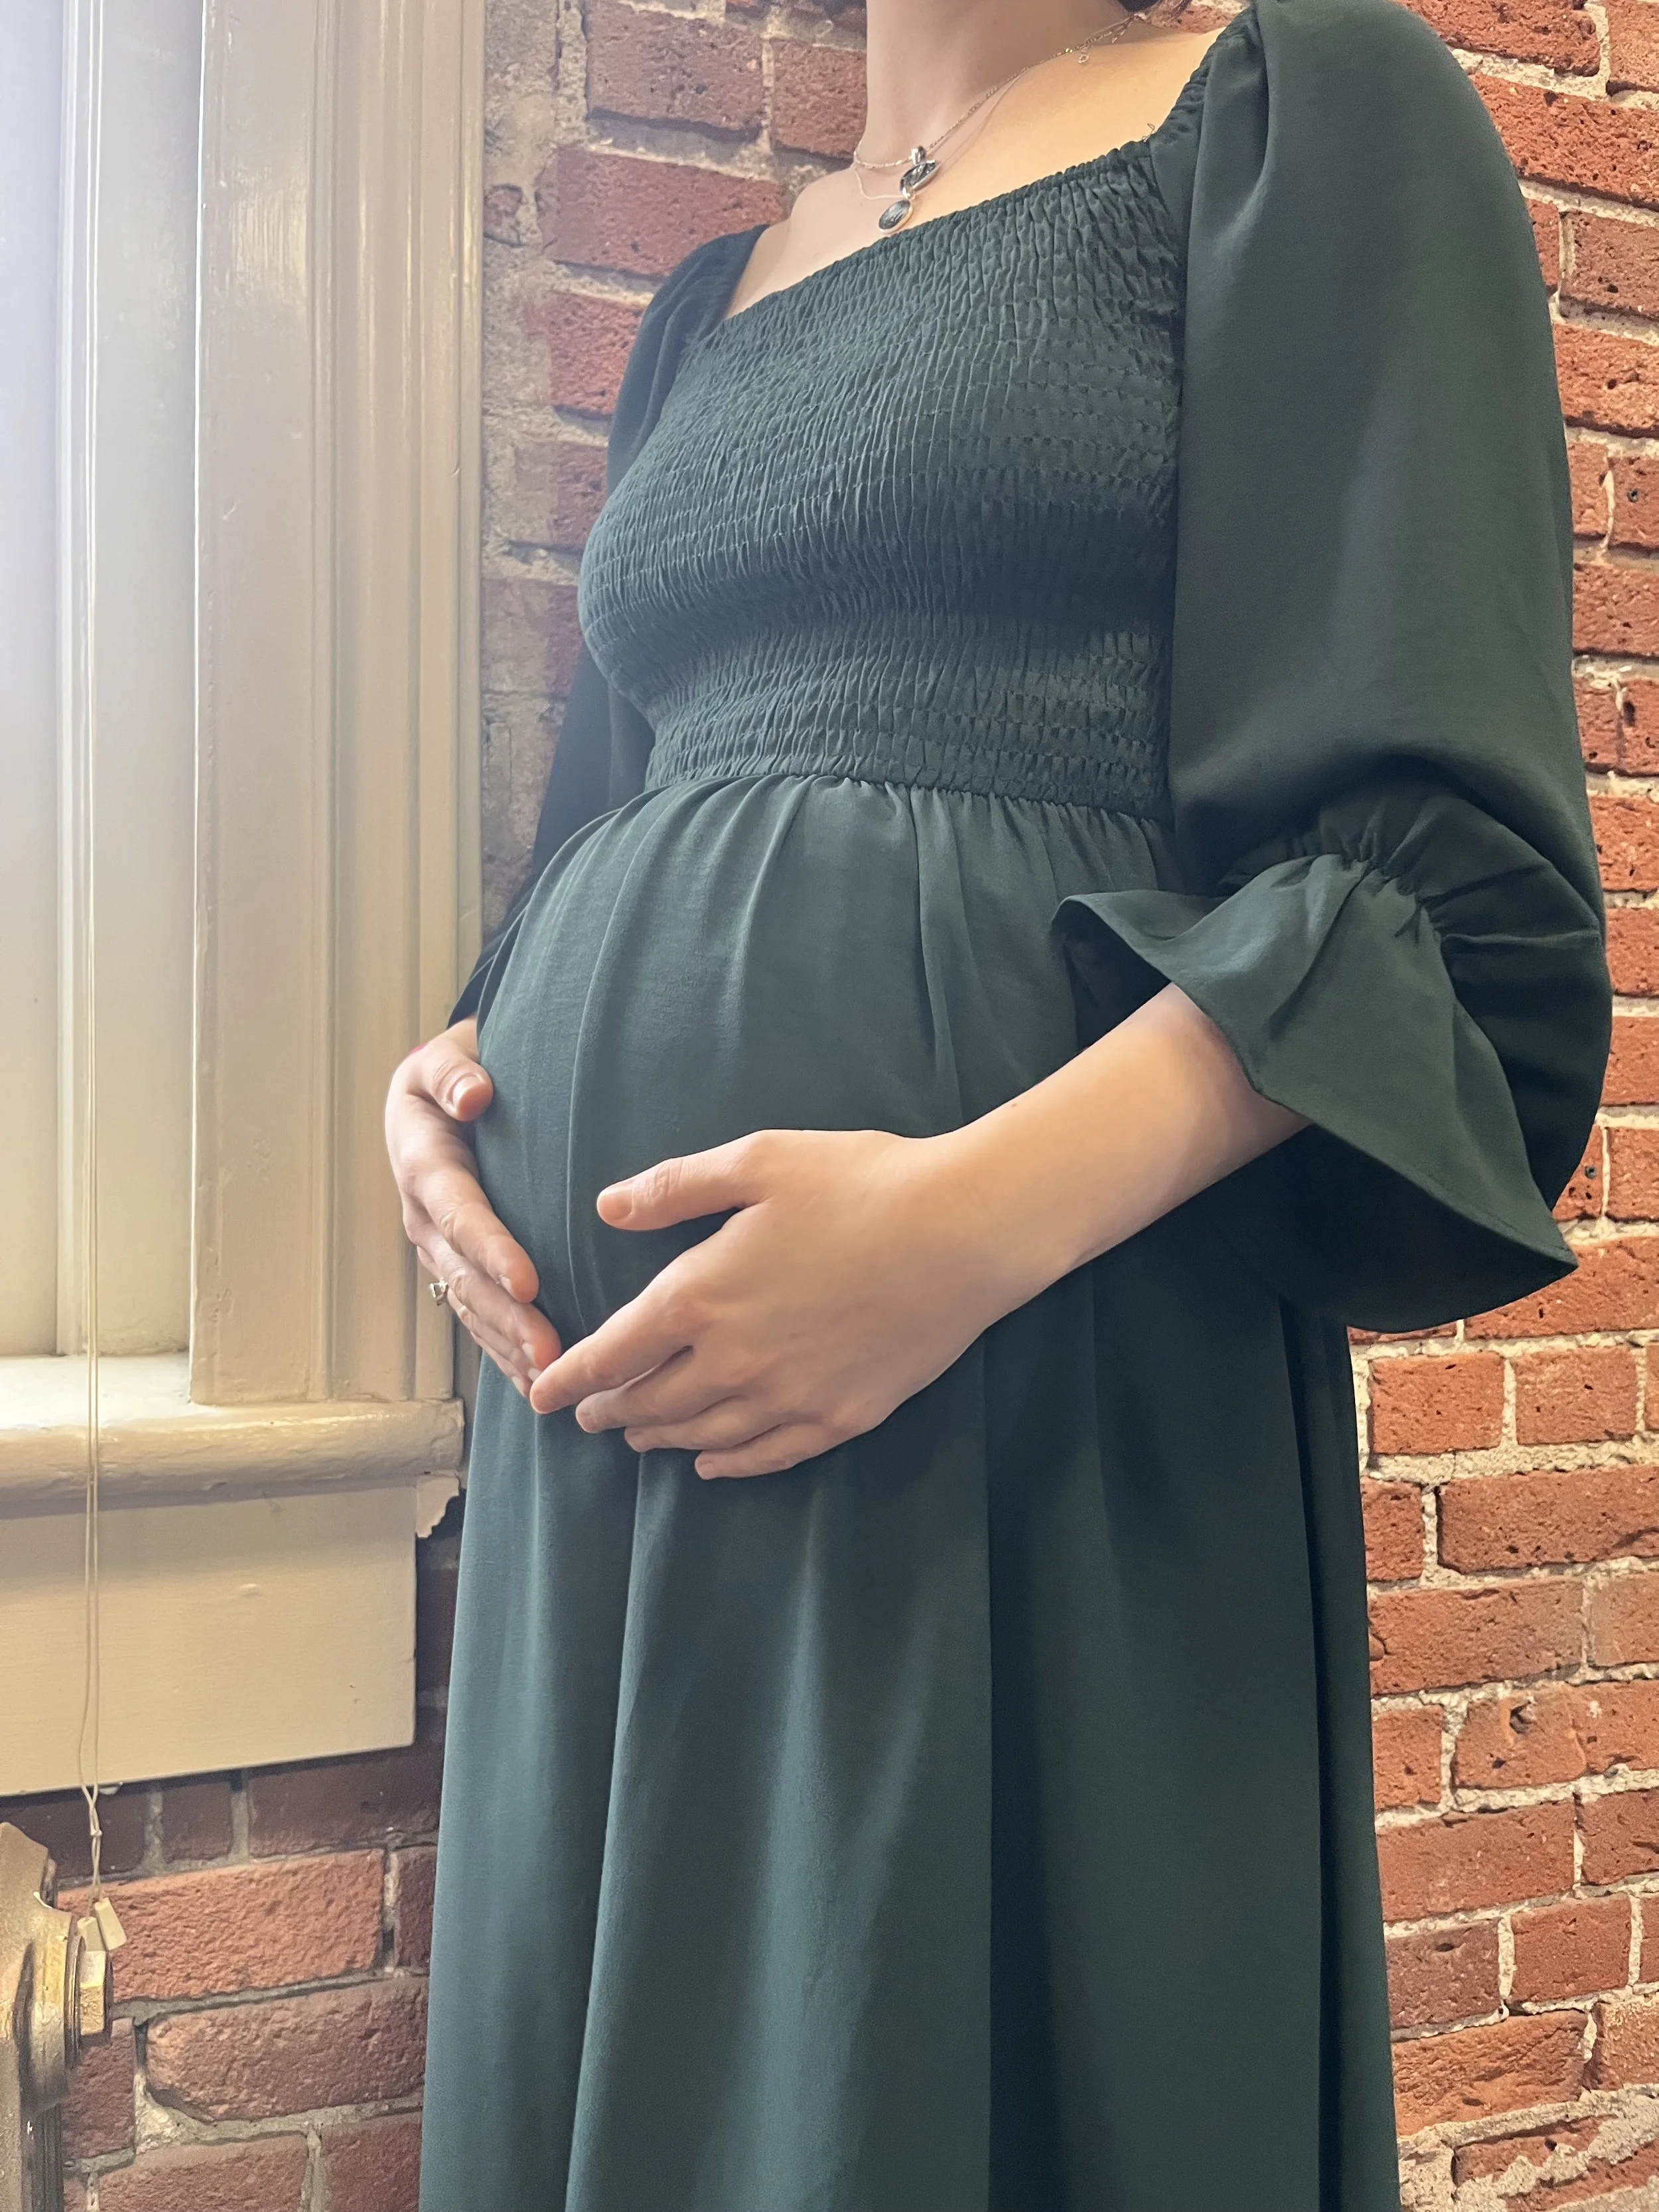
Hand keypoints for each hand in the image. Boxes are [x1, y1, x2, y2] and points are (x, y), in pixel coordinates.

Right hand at [385, 1017, 560, 1394]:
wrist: (434, 1095)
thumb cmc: (450, 1075)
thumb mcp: (441, 1059)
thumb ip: (451, 1073)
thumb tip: (474, 1094)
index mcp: (423, 1166)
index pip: (460, 1213)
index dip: (491, 1249)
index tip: (528, 1281)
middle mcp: (424, 1217)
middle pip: (466, 1276)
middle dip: (506, 1318)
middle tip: (550, 1354)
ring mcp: (436, 1249)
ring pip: (470, 1306)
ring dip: (507, 1346)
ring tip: (549, 1380)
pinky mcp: (454, 1268)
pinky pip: (476, 1316)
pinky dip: (502, 1350)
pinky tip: (535, 1382)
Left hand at [527, 1127, 1037, 1477]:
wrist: (964, 1231)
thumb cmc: (862, 1181)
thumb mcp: (758, 1161)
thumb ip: (674, 1187)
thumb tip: (608, 1206)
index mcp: (699, 1294)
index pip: (612, 1352)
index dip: (569, 1376)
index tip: (540, 1393)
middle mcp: (732, 1359)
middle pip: (650, 1402)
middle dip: (608, 1411)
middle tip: (586, 1416)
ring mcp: (788, 1395)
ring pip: (702, 1434)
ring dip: (659, 1438)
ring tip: (637, 1437)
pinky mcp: (840, 1415)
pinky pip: (767, 1454)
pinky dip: (728, 1463)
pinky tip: (712, 1464)